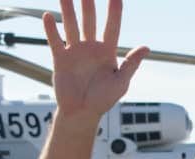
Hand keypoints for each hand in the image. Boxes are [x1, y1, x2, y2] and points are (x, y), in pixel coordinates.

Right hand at [42, 0, 149, 126]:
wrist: (81, 113)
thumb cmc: (103, 99)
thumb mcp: (121, 82)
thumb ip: (131, 64)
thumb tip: (146, 47)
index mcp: (107, 51)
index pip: (112, 26)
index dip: (114, 11)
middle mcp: (90, 47)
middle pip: (89, 20)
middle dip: (88, 4)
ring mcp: (75, 51)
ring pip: (71, 26)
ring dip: (68, 10)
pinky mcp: (60, 59)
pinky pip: (55, 41)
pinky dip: (51, 29)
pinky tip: (48, 16)